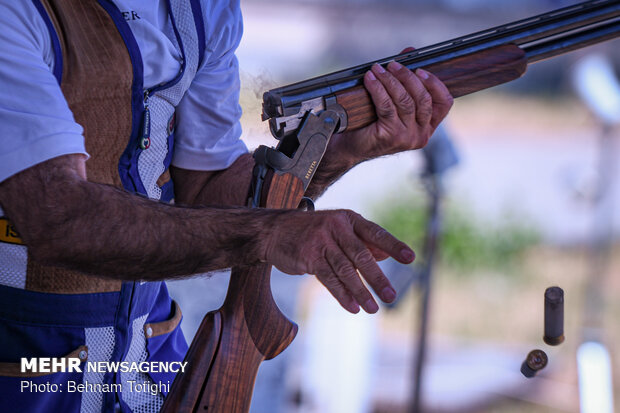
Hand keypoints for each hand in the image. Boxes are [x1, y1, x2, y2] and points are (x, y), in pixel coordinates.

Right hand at [262, 209, 413, 313]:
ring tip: (373, 308)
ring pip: (345, 270)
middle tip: (391, 296)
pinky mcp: (308, 257)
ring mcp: (321, 242)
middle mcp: (336, 227)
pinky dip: (342, 294)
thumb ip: (362, 241)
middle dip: (377, 278)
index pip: (376, 233)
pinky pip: (328, 279)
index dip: (393, 246)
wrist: (275, 231)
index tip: (410, 258)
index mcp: (349, 219)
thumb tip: (386, 254)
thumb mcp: (338, 230)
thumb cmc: (312, 232)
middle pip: (362, 255)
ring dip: (361, 292)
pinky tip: (352, 306)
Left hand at [333, 47, 452, 160]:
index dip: (435, 84)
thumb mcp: (392, 101)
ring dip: (390, 81)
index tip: (421, 70)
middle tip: (393, 64)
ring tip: (378, 69)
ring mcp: (407, 137)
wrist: (351, 146)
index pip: (444, 103)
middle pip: (423, 99)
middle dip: (407, 77)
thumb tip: (410, 51)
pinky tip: (370, 79)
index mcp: (427, 127)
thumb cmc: (372, 123)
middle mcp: (421, 134)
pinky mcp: (391, 136)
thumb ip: (404, 78)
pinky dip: (378, 89)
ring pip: (405, 101)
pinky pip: (387, 107)